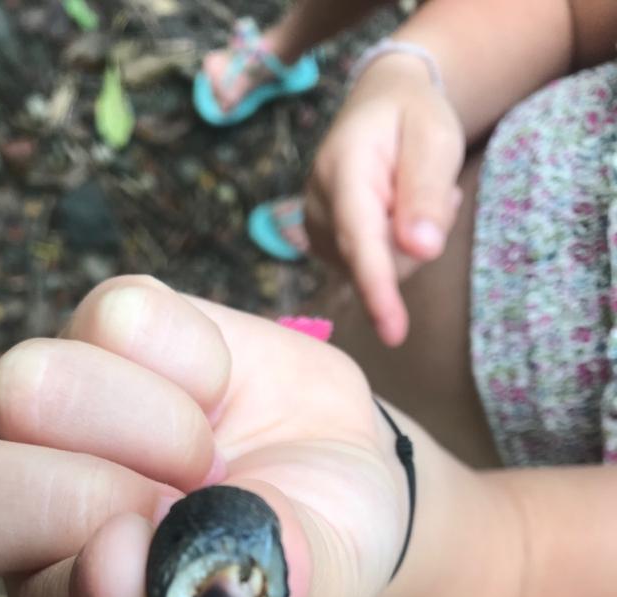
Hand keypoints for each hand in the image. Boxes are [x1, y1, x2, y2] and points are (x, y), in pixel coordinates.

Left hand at [0, 277, 407, 596]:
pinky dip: (189, 351)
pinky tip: (215, 389)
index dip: (85, 592)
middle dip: (81, 491)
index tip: (153, 558)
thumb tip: (150, 562)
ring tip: (209, 451)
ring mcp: (53, 419)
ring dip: (152, 421)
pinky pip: (116, 315)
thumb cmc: (316, 551)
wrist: (348, 466)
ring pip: (29, 387)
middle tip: (185, 492)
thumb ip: (247, 596)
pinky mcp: (101, 331)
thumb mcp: (301, 593)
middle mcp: (32, 523)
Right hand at [304, 53, 464, 345]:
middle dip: (421, 239)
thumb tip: (422, 250)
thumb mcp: (435, 137)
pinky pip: (374, 270)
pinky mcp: (325, 248)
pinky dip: (397, 248)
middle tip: (438, 190)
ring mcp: (317, 231)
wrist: (380, 104)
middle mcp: (318, 206)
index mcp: (342, 170)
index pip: (361, 239)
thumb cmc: (412, 116)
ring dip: (412, 242)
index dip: (378, 287)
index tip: (393, 332)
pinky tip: (399, 212)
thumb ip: (426, 191)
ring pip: (381, 270)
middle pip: (381, 261)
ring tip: (415, 194)